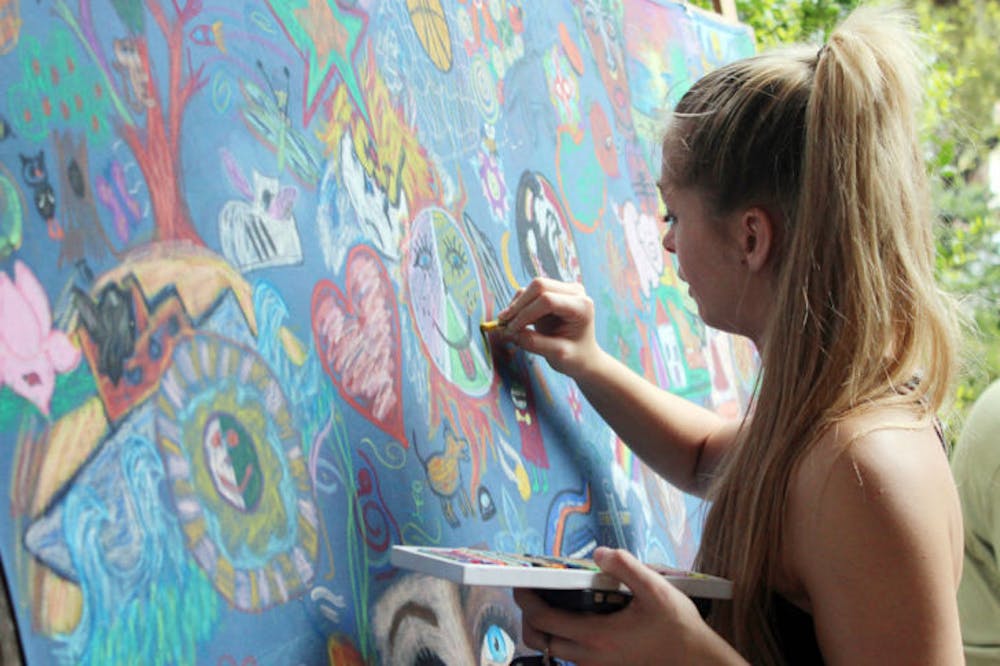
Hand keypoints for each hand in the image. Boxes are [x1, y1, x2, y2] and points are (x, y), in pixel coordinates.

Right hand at [497, 277, 599, 377]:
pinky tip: (514, 321)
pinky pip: (530, 292)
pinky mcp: (553, 292)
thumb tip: (510, 333)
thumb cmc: (575, 357)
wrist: (583, 356)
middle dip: (519, 305)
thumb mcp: (557, 355)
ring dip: (517, 305)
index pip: (548, 300)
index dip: (526, 313)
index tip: (511, 330)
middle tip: (504, 325)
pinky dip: (519, 305)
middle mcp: (575, 292)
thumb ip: (535, 343)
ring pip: (532, 287)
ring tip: (508, 325)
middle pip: (539, 286)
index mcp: (581, 306)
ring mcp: (564, 289)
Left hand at [513, 547, 743, 665]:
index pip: (545, 619)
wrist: (698, 663)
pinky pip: (571, 659)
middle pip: (540, 640)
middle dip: (528, 617)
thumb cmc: (678, 628)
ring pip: (553, 653)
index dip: (527, 600)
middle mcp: (591, 657)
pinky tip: (575, 622)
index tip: (521, 583)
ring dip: (544, 631)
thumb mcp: (656, 589)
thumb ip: (625, 566)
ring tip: (549, 606)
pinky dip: (561, 641)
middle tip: (531, 594)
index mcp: (597, 636)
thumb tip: (599, 552)